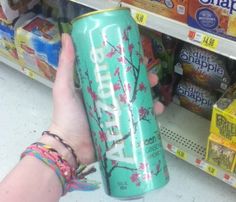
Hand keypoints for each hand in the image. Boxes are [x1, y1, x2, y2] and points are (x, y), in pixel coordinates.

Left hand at [48, 33, 163, 165]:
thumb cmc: (66, 115)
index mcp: (98, 88)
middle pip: (130, 87)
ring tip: (158, 103)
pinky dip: (149, 118)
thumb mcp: (64, 87)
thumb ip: (67, 65)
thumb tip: (67, 35)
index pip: (116, 72)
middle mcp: (109, 99)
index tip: (140, 57)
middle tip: (153, 79)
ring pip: (137, 104)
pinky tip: (156, 115)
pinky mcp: (121, 129)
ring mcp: (116, 115)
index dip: (129, 64)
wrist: (69, 146)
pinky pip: (138, 121)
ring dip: (150, 100)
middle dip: (145, 82)